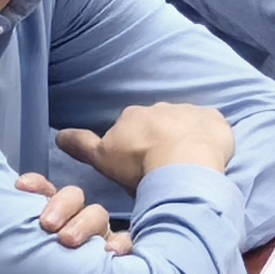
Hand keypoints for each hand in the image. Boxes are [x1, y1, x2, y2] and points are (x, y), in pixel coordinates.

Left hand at [14, 170, 115, 249]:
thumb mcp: (13, 253)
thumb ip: (9, 230)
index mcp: (47, 215)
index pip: (43, 190)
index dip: (35, 185)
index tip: (21, 186)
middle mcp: (71, 220)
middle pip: (73, 197)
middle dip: (61, 205)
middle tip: (47, 224)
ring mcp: (95, 235)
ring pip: (97, 216)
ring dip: (84, 223)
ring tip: (69, 240)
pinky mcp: (112, 251)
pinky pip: (124, 241)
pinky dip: (120, 242)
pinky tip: (111, 251)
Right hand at [56, 101, 236, 187]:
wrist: (182, 165)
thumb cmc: (139, 165)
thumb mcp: (102, 158)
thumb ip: (81, 144)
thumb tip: (59, 135)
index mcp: (132, 115)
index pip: (130, 128)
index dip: (133, 145)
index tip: (138, 162)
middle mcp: (161, 107)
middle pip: (158, 124)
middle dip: (159, 139)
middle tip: (162, 166)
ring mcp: (190, 111)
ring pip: (185, 123)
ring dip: (185, 137)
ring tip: (185, 164)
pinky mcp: (215, 119)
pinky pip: (211, 125)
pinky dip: (209, 136)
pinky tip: (207, 154)